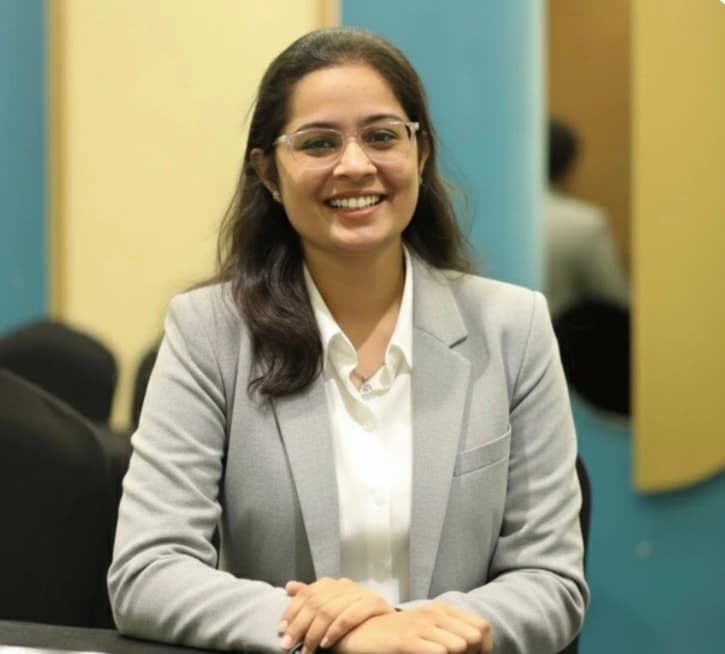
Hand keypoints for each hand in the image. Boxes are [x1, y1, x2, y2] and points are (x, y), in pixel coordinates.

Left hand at [278, 577, 393, 653]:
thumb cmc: (358, 623)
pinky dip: (335, 631)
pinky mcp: (373, 602)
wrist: (391, 630)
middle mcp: (346, 585)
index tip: (281, 629)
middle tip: (288, 644)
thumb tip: (289, 586)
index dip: (292, 611)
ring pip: (330, 610)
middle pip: (316, 603)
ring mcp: (360, 592)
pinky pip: (349, 616)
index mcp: (334, 584)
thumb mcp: (331, 609)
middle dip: (299, 626)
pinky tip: (325, 644)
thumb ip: (312, 597)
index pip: (307, 593)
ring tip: (306, 650)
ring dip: (314, 633)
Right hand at [336, 602, 492, 653]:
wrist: (364, 634)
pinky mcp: (407, 641)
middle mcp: (434, 613)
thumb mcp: (429, 630)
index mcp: (443, 609)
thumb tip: (476, 650)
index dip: (483, 649)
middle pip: (475, 638)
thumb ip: (453, 634)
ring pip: (459, 647)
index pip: (482, 628)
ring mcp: (420, 626)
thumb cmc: (400, 636)